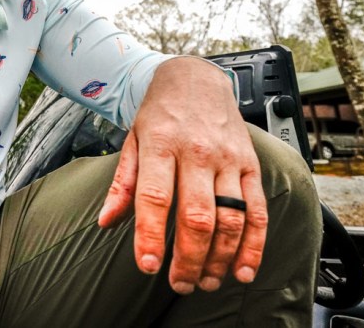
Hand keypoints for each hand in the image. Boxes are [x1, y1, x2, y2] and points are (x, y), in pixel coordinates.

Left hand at [97, 58, 266, 293]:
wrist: (196, 78)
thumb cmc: (160, 113)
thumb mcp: (132, 140)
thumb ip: (123, 184)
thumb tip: (106, 221)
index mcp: (160, 145)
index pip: (155, 197)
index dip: (151, 236)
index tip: (147, 267)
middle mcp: (197, 153)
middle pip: (197, 215)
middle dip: (188, 258)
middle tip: (179, 284)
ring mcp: (228, 159)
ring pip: (230, 218)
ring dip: (220, 258)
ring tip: (205, 281)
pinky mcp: (251, 165)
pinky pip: (257, 211)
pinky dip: (253, 245)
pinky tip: (242, 270)